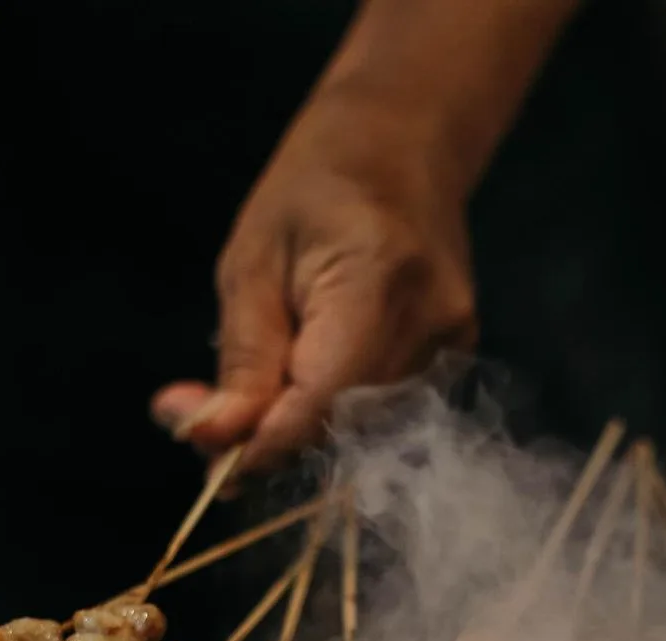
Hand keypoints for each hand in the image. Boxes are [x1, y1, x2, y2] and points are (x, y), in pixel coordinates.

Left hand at [152, 82, 477, 474]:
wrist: (404, 144)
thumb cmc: (313, 190)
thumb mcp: (252, 262)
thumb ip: (241, 359)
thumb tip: (207, 438)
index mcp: (377, 279)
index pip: (323, 398)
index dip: (269, 444)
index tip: (214, 472)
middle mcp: (430, 320)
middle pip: (348, 423)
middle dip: (277, 441)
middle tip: (216, 433)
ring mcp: (454, 341)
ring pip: (368, 427)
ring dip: (306, 431)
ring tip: (259, 399)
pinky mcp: (458, 354)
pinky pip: (390, 411)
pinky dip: (340, 414)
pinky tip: (311, 380)